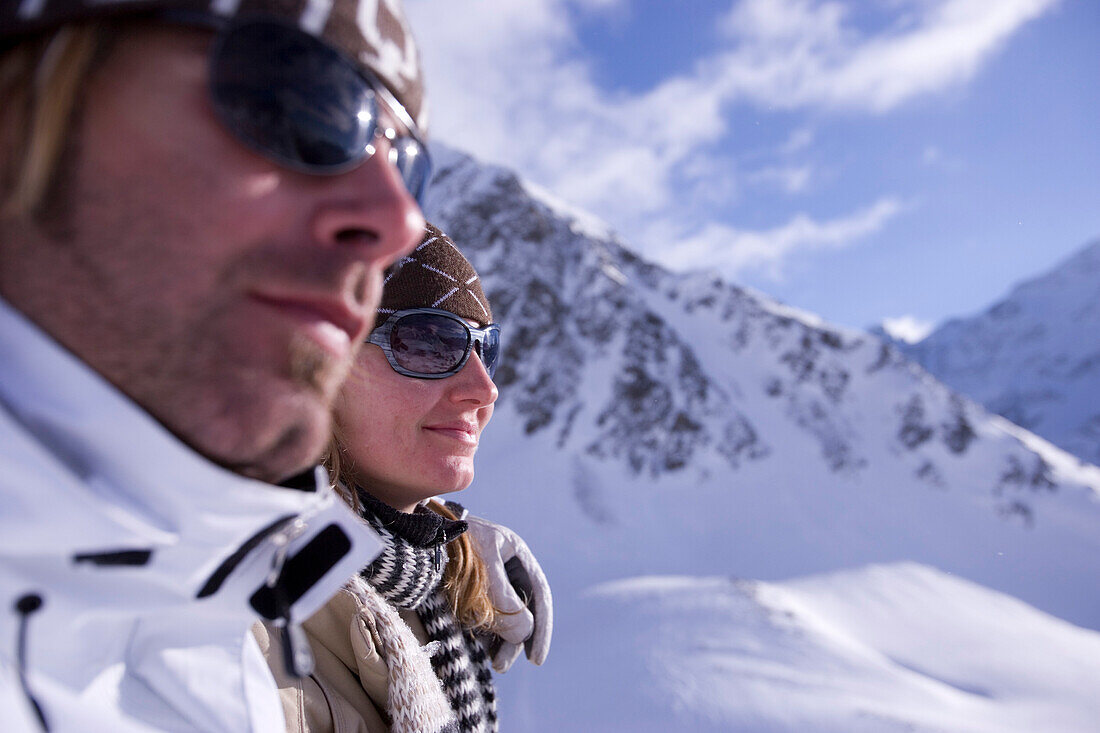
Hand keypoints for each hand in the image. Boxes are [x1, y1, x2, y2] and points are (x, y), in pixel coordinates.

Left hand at [463, 514, 551, 671]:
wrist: (413, 536)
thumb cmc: (450, 549)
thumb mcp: (482, 576)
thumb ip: (507, 605)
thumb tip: (524, 634)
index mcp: (514, 552)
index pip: (539, 593)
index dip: (541, 628)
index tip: (535, 659)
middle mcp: (502, 564)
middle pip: (520, 608)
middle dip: (514, 640)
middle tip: (501, 665)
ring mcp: (483, 575)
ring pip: (500, 614)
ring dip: (498, 640)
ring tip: (491, 663)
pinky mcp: (462, 586)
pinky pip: (480, 614)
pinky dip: (482, 633)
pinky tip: (479, 648)